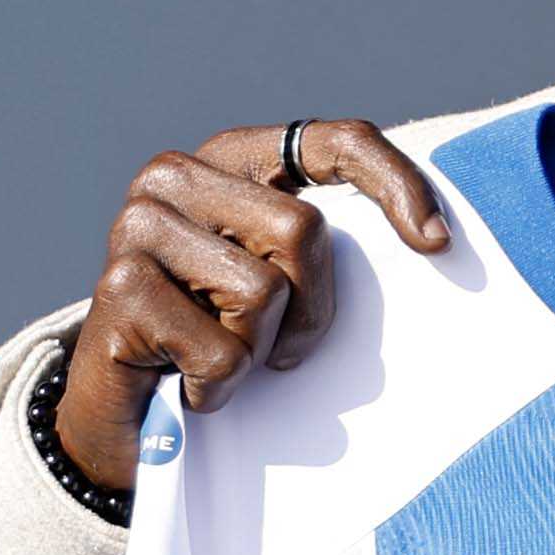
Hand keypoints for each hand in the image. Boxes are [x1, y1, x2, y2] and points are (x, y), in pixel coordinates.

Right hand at [50, 120, 452, 490]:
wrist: (119, 413)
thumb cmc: (214, 340)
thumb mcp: (279, 283)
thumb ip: (319, 247)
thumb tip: (433, 239)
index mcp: (230, 157)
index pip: (336, 141)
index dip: (395, 184)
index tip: (436, 244)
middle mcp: (177, 175)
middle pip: (304, 230)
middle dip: (310, 309)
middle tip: (278, 347)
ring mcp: (138, 225)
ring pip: (263, 293)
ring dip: (255, 352)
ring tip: (214, 357)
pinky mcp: (118, 287)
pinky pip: (222, 353)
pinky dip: (216, 388)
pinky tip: (182, 384)